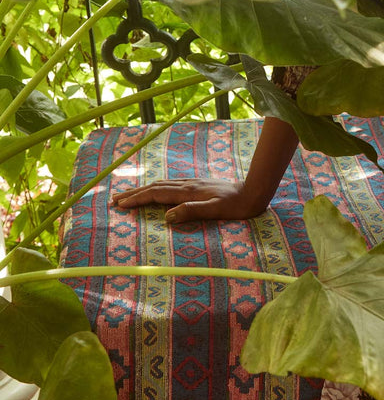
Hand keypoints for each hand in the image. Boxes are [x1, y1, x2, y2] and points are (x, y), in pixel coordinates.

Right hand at [113, 179, 262, 224]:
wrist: (253, 191)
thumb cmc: (236, 205)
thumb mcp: (216, 210)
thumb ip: (192, 211)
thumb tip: (167, 216)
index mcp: (188, 192)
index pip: (156, 194)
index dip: (137, 199)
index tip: (120, 205)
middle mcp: (187, 185)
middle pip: (154, 186)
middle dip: (133, 193)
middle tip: (114, 199)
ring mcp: (192, 183)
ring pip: (161, 184)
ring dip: (143, 189)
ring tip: (129, 195)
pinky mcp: (197, 185)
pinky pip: (169, 185)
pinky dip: (156, 188)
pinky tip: (155, 191)